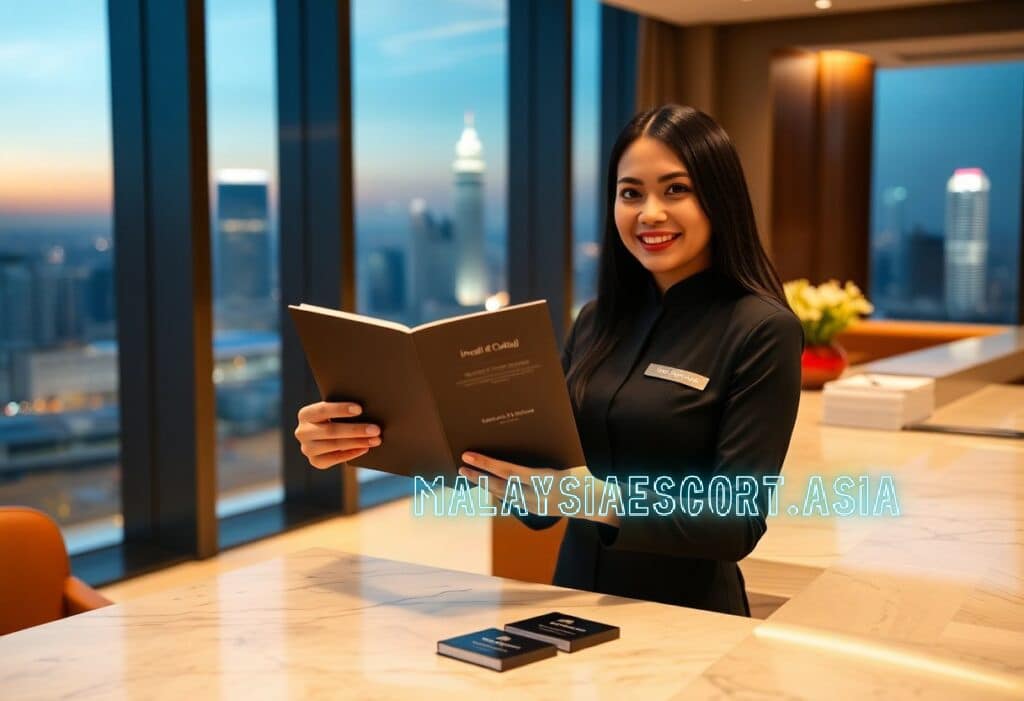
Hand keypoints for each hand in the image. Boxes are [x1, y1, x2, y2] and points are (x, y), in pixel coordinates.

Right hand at [294, 401, 381, 469]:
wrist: (332, 434)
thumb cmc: (339, 417)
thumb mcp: (337, 410)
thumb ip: (346, 408)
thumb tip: (369, 406)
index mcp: (305, 414)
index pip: (322, 410)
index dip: (340, 409)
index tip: (360, 409)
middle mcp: (302, 432)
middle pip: (331, 430)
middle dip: (355, 430)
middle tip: (376, 429)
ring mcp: (307, 448)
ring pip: (335, 445)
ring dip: (358, 442)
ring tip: (376, 440)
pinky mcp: (315, 461)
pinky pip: (335, 459)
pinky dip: (351, 453)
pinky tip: (365, 448)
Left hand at [459, 452, 620, 526]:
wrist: (601, 504)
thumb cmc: (587, 474)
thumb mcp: (571, 458)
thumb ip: (548, 449)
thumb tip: (528, 427)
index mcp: (547, 480)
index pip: (510, 472)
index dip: (487, 464)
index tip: (469, 456)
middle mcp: (538, 496)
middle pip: (501, 487)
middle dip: (479, 477)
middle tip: (461, 466)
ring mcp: (536, 506)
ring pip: (503, 496)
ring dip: (484, 485)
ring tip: (468, 474)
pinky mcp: (536, 510)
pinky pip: (511, 500)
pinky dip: (497, 491)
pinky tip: (487, 484)